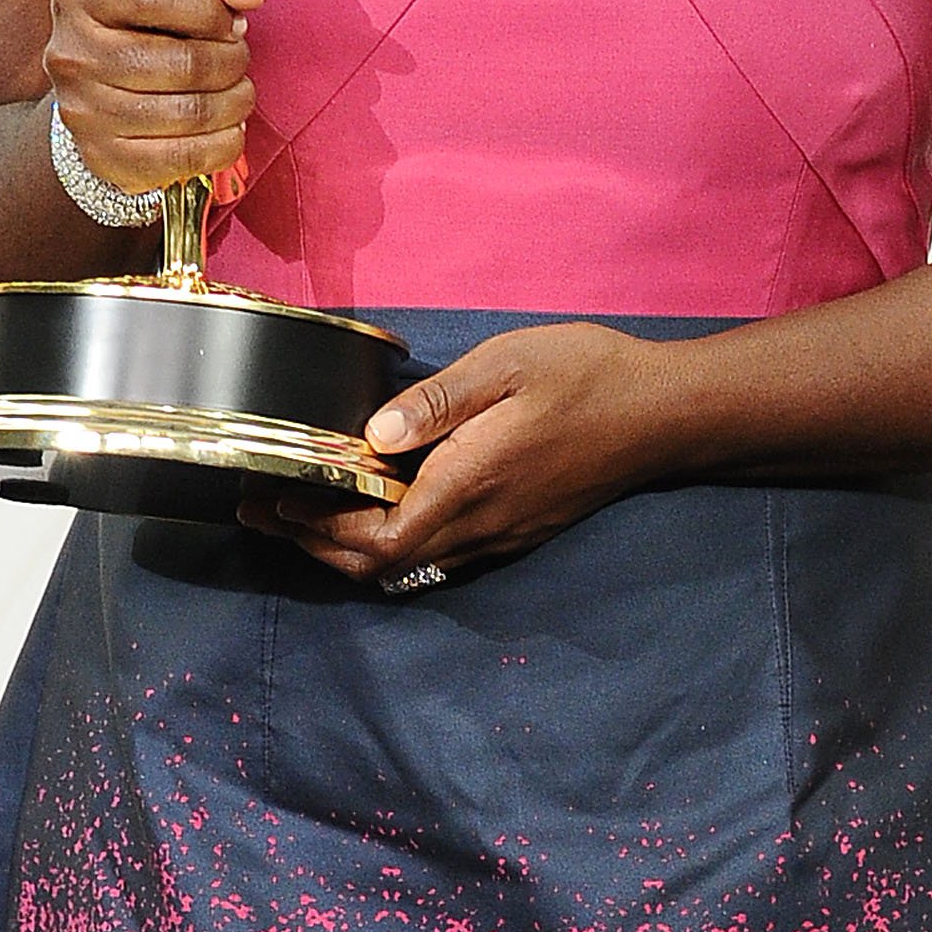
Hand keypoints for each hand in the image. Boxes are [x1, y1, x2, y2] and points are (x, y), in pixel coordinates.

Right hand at [44, 0, 261, 196]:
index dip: (209, 12)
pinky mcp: (103, 155)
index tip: (229, 22)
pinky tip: (230, 127)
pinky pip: (181, 157)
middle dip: (230, 61)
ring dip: (233, 103)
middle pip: (180, 63)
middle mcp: (72, 54)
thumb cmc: (146, 19)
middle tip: (239, 59)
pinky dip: (222, 144)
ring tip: (239, 91)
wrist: (97, 83)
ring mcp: (83, 110)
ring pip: (187, 113)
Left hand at [242, 321, 678, 580]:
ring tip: (307, 513)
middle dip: (315, 547)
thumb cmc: (588, 377)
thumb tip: (372, 433)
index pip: (375, 538)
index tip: (272, 502)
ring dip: (350, 548)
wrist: (665, 414)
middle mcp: (481, 524)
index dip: (315, 531)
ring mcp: (502, 534)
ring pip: (408, 564)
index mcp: (468, 484)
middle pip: (380, 565)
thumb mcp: (508, 366)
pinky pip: (439, 553)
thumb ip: (437, 402)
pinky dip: (392, 541)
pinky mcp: (519, 528)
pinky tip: (379, 508)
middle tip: (267, 513)